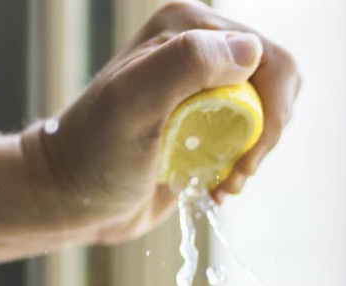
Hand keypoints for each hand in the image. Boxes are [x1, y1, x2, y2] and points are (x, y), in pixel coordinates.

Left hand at [19, 0, 300, 244]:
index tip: (243, 157)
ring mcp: (203, 89)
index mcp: (187, 27)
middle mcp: (199, 49)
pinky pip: (248, 139)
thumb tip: (251, 50)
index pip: (267, 57)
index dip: (269, 111)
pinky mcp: (204, 126)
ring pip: (267, 114)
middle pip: (276, 84)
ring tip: (225, 182)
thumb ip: (188, 64)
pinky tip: (216, 188)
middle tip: (237, 172)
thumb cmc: (94, 152)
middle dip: (267, 134)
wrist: (69, 199)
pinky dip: (241, 169)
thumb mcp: (134, 102)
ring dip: (254, 155)